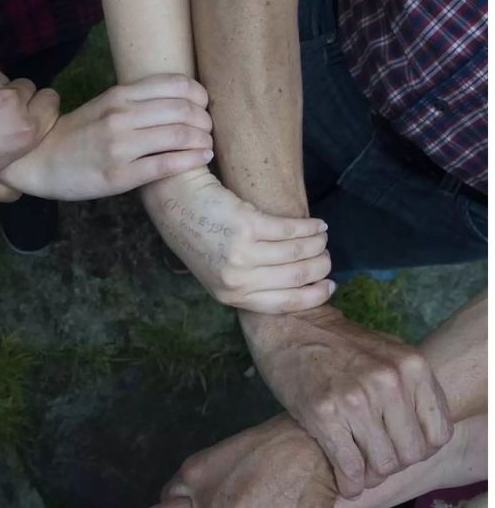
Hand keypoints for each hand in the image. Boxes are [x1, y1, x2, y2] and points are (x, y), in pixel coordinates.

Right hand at [0, 75, 213, 199]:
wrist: (40, 160)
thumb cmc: (77, 134)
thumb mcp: (104, 105)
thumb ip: (135, 101)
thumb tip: (176, 101)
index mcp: (120, 95)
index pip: (175, 85)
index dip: (199, 95)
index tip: (203, 106)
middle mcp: (122, 116)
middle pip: (183, 110)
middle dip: (205, 121)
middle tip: (208, 130)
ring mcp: (121, 146)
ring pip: (179, 136)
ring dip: (203, 141)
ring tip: (207, 146)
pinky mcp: (120, 175)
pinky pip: (166, 165)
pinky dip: (191, 160)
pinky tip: (202, 160)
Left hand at [142, 170, 332, 312]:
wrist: (177, 203)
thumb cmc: (201, 235)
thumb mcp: (218, 272)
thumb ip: (247, 283)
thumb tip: (294, 285)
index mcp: (230, 296)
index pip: (283, 304)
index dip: (313, 296)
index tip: (329, 286)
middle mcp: (235, 280)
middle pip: (297, 278)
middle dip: (320, 266)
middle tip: (326, 256)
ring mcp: (240, 254)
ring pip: (298, 253)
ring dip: (318, 244)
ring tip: (323, 237)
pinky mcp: (246, 226)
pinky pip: (291, 230)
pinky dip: (310, 227)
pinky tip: (318, 224)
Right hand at [242, 306, 453, 497]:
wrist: (290, 325)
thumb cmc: (337, 344)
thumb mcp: (387, 353)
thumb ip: (410, 387)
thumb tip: (424, 432)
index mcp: (412, 367)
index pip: (438, 434)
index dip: (420, 451)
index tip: (400, 450)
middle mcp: (389, 382)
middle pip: (411, 453)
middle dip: (394, 466)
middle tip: (375, 464)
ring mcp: (356, 399)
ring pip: (382, 464)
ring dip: (370, 477)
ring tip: (358, 474)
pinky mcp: (324, 414)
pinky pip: (349, 466)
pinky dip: (348, 483)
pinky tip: (344, 482)